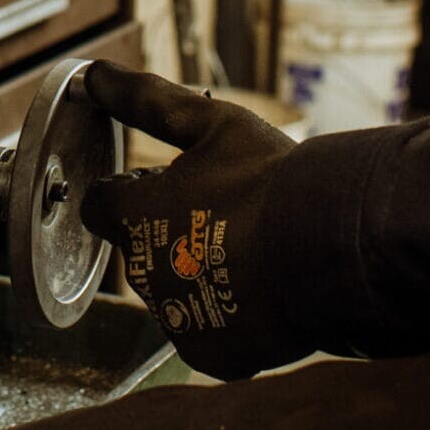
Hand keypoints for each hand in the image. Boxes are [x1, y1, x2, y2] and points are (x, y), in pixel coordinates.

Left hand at [80, 62, 311, 379]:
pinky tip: (256, 288)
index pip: (99, 205)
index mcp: (134, 217)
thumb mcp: (208, 123)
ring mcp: (175, 318)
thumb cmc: (269, 180)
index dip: (126, 190)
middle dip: (165, 229)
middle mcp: (143, 273)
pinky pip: (205, 330)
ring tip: (244, 247)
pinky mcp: (210, 354)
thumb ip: (143, 99)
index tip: (155, 182)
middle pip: (139, 248)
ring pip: (172, 290)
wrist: (333, 248)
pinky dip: (223, 314)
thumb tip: (96, 75)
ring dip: (193, 271)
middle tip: (216, 212)